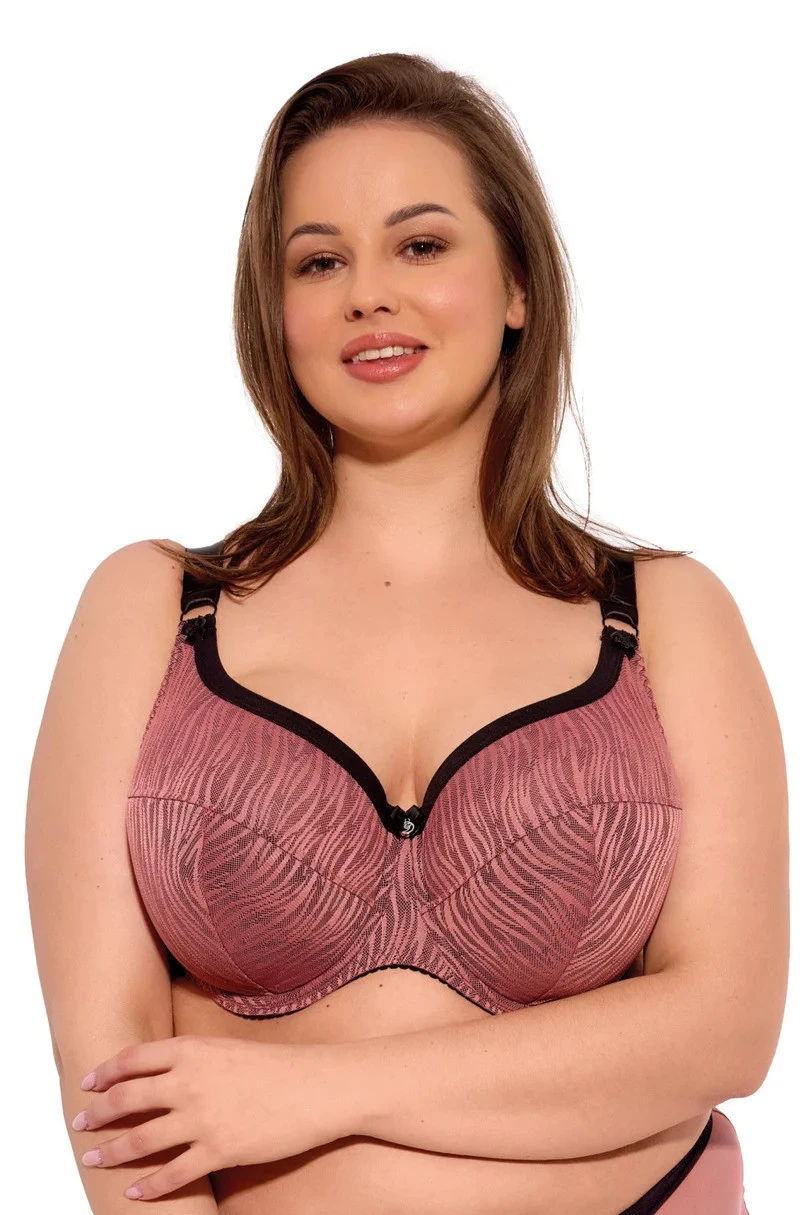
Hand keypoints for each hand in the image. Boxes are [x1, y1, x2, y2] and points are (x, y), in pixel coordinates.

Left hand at [70, 1034, 355, 1200]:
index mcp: (193, 1049)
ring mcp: (202, 1118)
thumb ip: (195, 1057)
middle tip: (80, 1122)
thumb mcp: (230, 1048)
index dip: (105, 1072)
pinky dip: (149, 1185)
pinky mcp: (219, 1150)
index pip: (133, 1059)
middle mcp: (189, 1082)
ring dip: (112, 1151)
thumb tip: (166, 1070)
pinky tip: (134, 1191)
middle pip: (127, 1099)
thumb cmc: (281, 1065)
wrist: (318, 1087)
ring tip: (93, 1157)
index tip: (89, 1083)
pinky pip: (173, 1173)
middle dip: (97, 1113)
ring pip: (141, 1139)